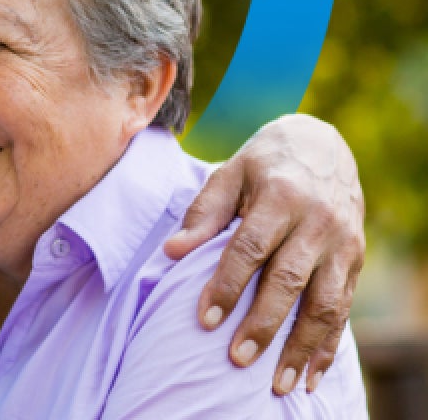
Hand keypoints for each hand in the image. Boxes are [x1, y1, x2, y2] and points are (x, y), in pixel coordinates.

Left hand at [163, 114, 364, 395]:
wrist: (324, 144)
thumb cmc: (264, 163)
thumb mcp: (230, 173)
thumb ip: (203, 212)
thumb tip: (172, 250)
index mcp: (279, 196)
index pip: (250, 247)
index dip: (228, 284)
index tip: (206, 319)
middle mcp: (317, 221)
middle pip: (289, 280)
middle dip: (264, 324)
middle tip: (237, 359)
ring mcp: (342, 243)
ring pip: (325, 303)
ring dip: (302, 347)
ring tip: (279, 384)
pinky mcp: (356, 260)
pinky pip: (345, 309)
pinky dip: (329, 345)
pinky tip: (311, 374)